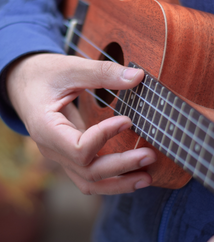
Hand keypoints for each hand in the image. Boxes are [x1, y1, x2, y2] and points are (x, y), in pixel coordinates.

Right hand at [7, 53, 155, 194]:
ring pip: (89, 182)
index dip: (105, 136)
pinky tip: (132, 173)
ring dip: (119, 182)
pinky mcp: (70, 155)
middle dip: (121, 166)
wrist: (25, 83)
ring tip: (146, 177)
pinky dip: (112, 178)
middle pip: (88, 172)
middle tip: (149, 156)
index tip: (127, 120)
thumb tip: (138, 77)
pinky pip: (90, 175)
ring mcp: (61, 155)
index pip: (78, 148)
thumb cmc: (44, 75)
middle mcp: (52, 149)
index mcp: (46, 128)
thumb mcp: (70, 68)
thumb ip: (102, 72)